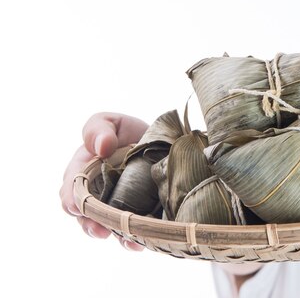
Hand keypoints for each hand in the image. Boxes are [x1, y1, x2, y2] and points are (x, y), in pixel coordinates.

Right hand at [60, 112, 149, 250]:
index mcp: (82, 174)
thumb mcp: (111, 123)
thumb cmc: (127, 132)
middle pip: (85, 215)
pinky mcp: (136, 215)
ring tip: (125, 240)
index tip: (76, 206)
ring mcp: (115, 207)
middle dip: (90, 224)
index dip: (72, 199)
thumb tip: (101, 147)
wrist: (162, 142)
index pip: (70, 190)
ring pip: (107, 227)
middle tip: (100, 230)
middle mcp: (95, 195)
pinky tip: (138, 243)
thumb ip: (98, 129)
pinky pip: (129, 232)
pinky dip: (131, 240)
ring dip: (113, 235)